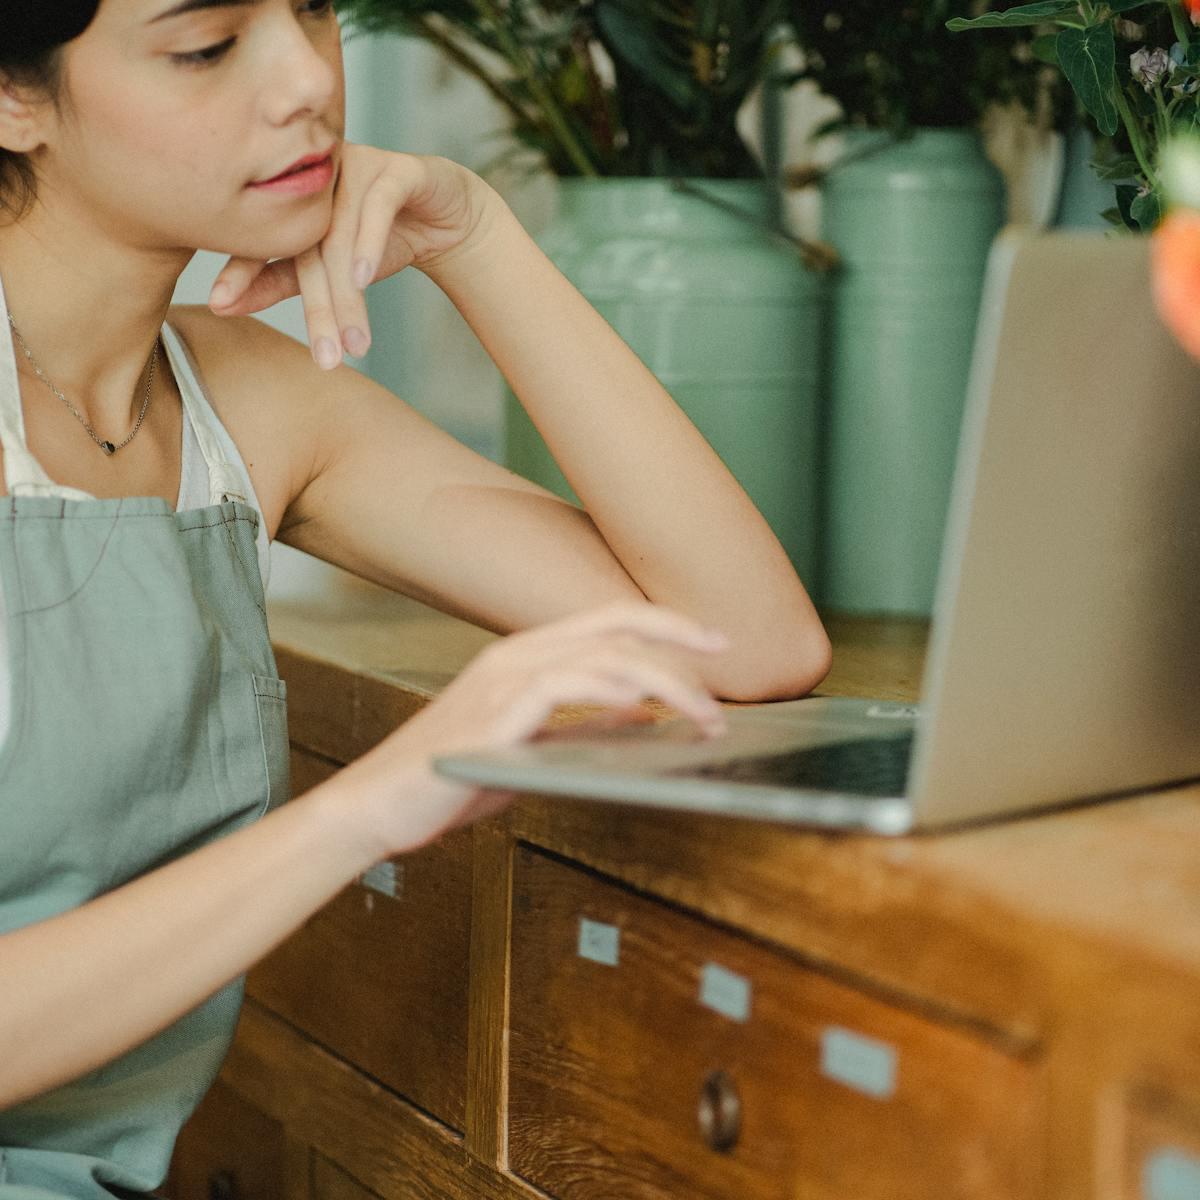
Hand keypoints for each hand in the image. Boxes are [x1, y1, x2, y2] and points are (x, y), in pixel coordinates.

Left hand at [206, 145, 499, 368]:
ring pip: (343, 238)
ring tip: (355, 344)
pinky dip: (368, 244)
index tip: (219, 304)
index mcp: (294, 196)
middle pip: (309, 249)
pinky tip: (362, 279)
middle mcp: (319, 176)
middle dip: (320, 311)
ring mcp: (358, 166)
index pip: (265, 238)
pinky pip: (378, 206)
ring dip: (349, 297)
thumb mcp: (329, 269)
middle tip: (326, 361)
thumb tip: (219, 306)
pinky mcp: (399, 168)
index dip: (243, 271)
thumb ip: (277, 281)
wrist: (447, 218)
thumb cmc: (380, 241)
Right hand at [341, 602, 730, 856]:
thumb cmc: (452, 778)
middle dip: (677, 635)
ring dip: (661, 680)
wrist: (380, 807)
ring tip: (702, 711)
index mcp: (526, 657)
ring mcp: (501, 681)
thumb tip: (648, 715)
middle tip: (726, 657)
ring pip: (599, 654)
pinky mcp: (490, 716)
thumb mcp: (536, 748)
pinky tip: (638, 701)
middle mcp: (515, 655)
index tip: (713, 639)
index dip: (665, 624)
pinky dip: (603, 688)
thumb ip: (587, 727)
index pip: (609, 621)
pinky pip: (557, 685)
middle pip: (613, 624)